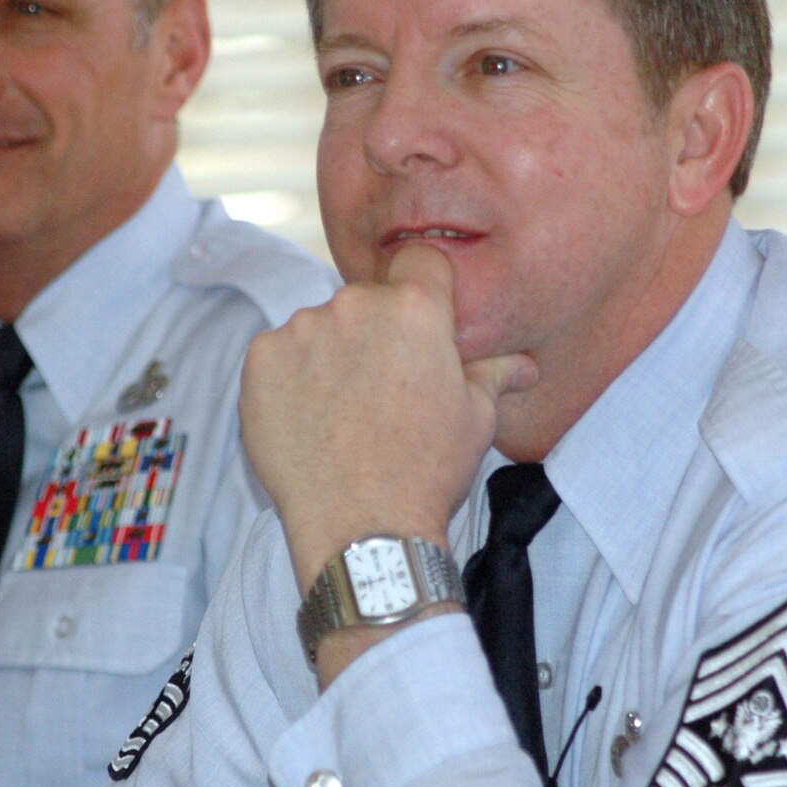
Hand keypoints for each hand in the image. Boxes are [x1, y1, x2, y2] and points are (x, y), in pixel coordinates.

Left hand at [241, 243, 535, 591]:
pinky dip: (290, 379)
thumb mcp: (476, 418)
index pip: (420, 260)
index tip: (418, 327)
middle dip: (375, 333)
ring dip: (331, 355)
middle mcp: (356, 304)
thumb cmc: (427, 470)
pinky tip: (309, 420)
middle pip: (367, 299)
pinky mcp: (261, 359)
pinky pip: (278, 353)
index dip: (422, 289)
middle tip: (383, 391)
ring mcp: (302, 329)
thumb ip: (494, 374)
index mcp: (416, 307)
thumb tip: (525, 365)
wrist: (362, 527)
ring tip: (343, 414)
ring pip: (321, 327)